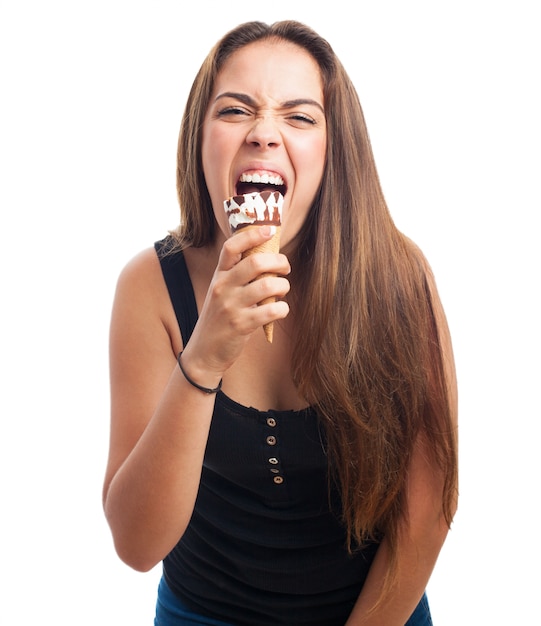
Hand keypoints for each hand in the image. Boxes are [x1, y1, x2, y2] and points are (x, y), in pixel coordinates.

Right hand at [182, 225, 290, 379]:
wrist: (204, 352)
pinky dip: (282, 308)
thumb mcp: (222, 292)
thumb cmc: (220, 318)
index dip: (252, 234)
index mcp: (219, 275)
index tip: (270, 230)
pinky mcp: (241, 325)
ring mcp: (231, 306)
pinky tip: (280, 310)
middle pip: (255, 262)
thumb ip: (239, 276)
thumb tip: (269, 258)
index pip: (231, 247)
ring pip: (267, 285)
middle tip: (285, 269)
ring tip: (282, 291)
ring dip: (283, 286)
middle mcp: (222, 287)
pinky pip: (271, 310)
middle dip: (279, 262)